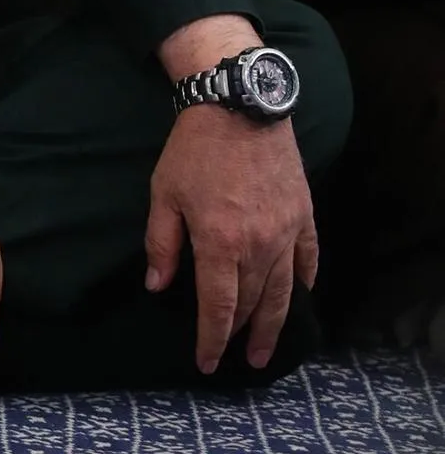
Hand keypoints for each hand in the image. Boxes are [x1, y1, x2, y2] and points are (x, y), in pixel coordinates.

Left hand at [146, 108, 317, 374]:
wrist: (238, 103)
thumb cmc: (194, 148)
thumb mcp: (164, 192)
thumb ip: (162, 243)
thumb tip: (158, 285)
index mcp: (219, 243)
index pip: (218, 307)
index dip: (212, 339)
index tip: (206, 362)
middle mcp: (258, 246)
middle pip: (251, 305)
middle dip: (241, 335)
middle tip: (237, 357)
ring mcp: (286, 232)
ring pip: (283, 292)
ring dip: (274, 324)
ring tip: (267, 350)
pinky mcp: (303, 215)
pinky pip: (308, 259)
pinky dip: (305, 282)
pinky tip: (300, 296)